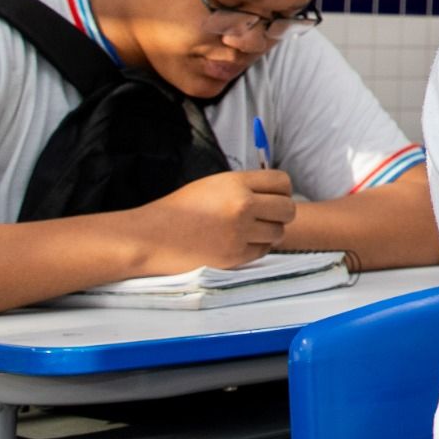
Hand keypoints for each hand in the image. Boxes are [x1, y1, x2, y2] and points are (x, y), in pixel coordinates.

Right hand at [129, 170, 296, 271]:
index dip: (282, 190)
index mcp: (236, 183)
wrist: (150, 237)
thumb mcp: (213, 185)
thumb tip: (276, 193)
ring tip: (248, 231)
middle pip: (288, 209)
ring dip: (268, 233)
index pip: (282, 181)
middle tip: (267, 218)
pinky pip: (262, 251)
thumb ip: (245, 187)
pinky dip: (255, 248)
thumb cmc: (180, 210)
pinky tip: (238, 243)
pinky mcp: (234, 256)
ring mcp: (239, 232)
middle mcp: (242, 205)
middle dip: (280, 213)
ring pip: (278, 233)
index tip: (275, 197)